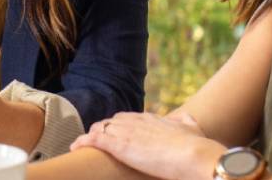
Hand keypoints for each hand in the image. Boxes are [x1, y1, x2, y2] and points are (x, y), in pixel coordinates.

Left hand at [70, 112, 225, 179]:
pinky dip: (83, 142)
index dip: (120, 125)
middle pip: (113, 121)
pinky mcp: (120, 145)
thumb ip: (186, 122)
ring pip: (101, 128)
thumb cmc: (196, 146)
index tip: (116, 132)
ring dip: (92, 136)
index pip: (129, 117)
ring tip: (83, 145)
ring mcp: (127, 132)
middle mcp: (138, 121)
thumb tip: (184, 118)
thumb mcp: (193, 128)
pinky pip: (95, 139)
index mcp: (153, 118)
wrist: (194, 154)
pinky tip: (75, 147)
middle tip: (97, 140)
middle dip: (104, 129)